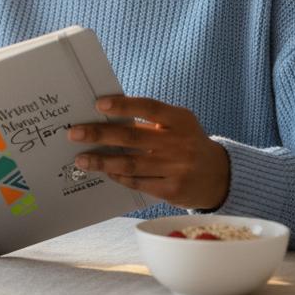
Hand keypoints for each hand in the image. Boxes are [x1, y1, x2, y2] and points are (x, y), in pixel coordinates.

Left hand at [67, 96, 229, 210]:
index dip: (123, 105)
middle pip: (133, 137)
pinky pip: (138, 182)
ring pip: (131, 164)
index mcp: (181, 120)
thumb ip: (151, 121)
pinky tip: (106, 172)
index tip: (99, 104)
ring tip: (81, 159)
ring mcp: (177, 168)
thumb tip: (107, 118)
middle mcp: (180, 143)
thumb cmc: (187, 143)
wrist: (218, 176)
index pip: (148, 108)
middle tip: (75, 133)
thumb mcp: (178, 125)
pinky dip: (119, 177)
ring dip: (102, 161)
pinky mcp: (172, 190)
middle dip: (100, 135)